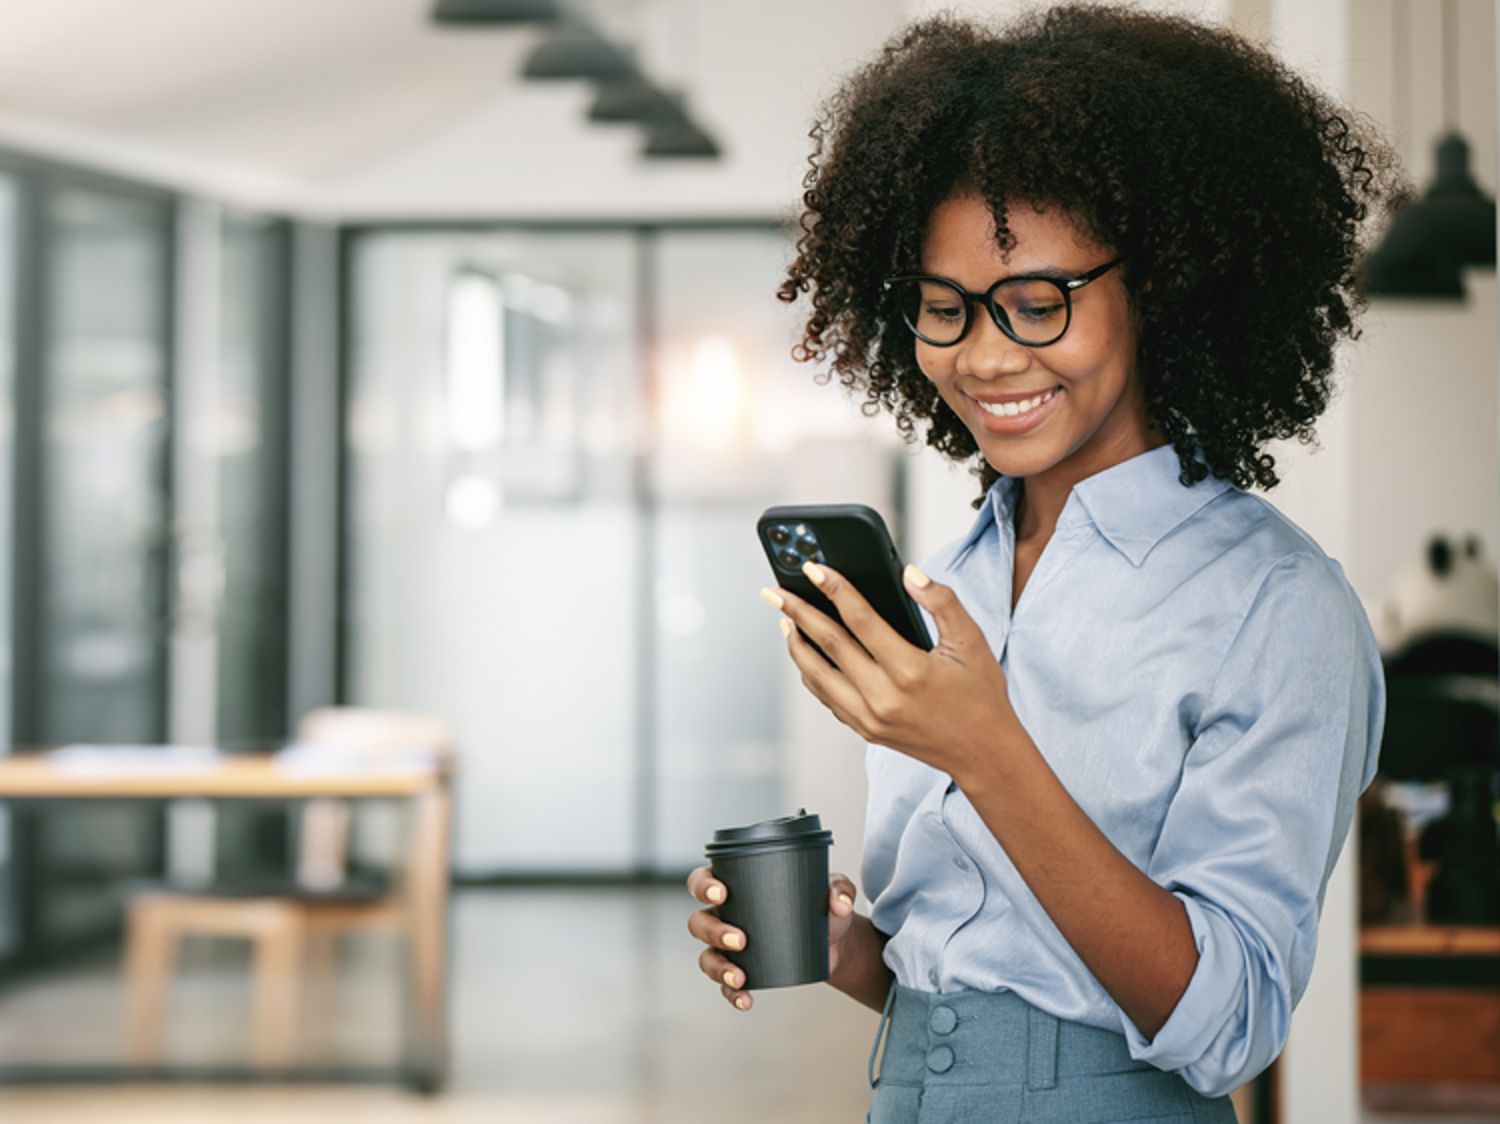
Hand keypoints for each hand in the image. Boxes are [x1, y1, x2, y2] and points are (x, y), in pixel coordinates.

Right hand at [686, 865, 859, 1011]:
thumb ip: (840, 889)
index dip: (703, 886)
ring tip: (740, 976)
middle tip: (740, 939)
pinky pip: (726, 986)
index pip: (703, 881)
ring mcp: (730, 947)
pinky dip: (732, 994)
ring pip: (706, 956)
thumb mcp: (832, 890)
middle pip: (698, 921)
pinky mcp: (744, 972)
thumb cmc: (821, 906)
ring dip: (718, 967)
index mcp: (736, 885)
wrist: (833, 943)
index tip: (721, 893)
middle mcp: (725, 915)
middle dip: (713, 931)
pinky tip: (746, 999)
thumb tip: (838, 902)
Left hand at [763, 562, 1014, 782]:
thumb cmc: (980, 694)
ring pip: (817, 676)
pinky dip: (811, 673)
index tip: (813, 568)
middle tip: (774, 591)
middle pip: (828, 645)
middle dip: (798, 613)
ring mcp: (870, 718)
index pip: (860, 620)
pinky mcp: (865, 730)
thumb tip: (908, 574)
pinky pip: (827, 697)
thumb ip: (941, 602)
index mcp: (910, 670)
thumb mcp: (972, 641)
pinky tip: (807, 654)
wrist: (982, 752)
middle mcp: (884, 697)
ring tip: (785, 620)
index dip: (834, 589)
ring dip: (797, 645)